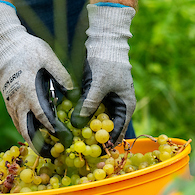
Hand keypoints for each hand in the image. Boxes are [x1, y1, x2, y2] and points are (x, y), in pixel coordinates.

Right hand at [0, 1, 73, 156]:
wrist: (3, 45)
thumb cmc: (28, 49)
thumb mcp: (48, 57)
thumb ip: (62, 75)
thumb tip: (76, 92)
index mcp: (29, 91)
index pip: (42, 116)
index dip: (53, 129)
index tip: (64, 138)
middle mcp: (18, 101)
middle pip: (27, 131)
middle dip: (40, 145)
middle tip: (54, 155)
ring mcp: (11, 104)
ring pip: (21, 129)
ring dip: (33, 141)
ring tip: (48, 151)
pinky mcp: (9, 103)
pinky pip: (18, 123)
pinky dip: (27, 132)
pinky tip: (37, 137)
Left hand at [71, 3, 135, 145]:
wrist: (104, 39)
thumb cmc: (107, 61)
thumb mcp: (98, 85)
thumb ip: (89, 105)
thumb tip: (78, 124)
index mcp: (126, 106)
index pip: (117, 133)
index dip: (105, 145)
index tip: (91, 155)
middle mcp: (118, 106)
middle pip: (106, 129)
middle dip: (92, 138)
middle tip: (77, 149)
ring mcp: (106, 100)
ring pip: (95, 120)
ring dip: (85, 127)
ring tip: (71, 139)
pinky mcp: (96, 94)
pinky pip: (88, 109)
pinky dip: (81, 115)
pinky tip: (68, 122)